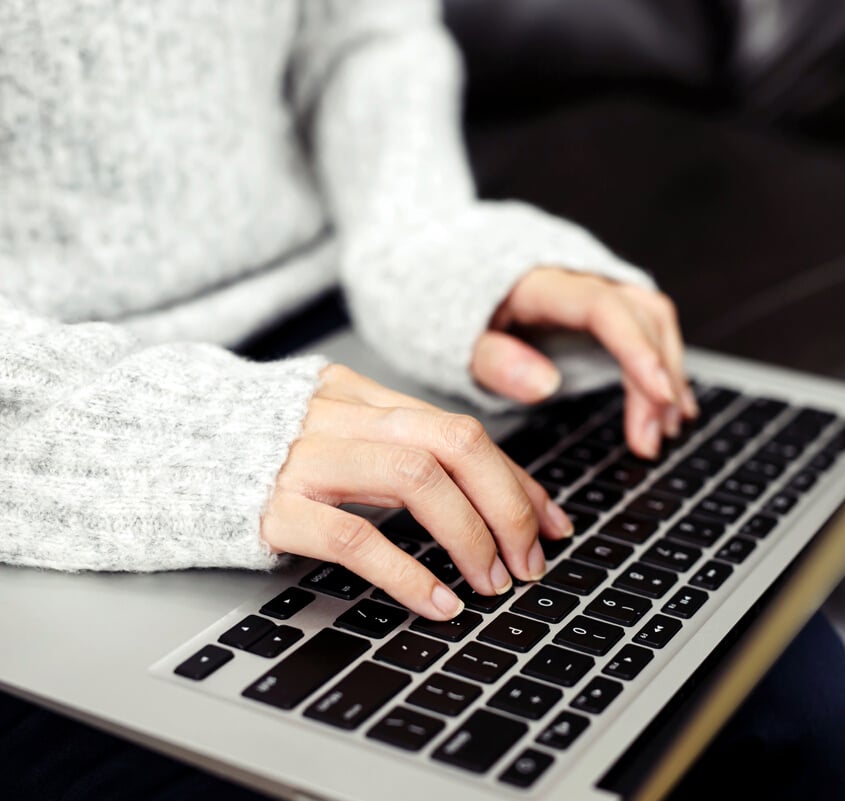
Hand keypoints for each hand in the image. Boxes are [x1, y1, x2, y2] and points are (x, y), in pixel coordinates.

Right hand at [261, 364, 574, 619]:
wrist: (141, 446)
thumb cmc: (242, 447)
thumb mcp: (323, 426)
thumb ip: (388, 444)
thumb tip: (475, 492)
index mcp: (356, 394)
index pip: (460, 429)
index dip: (516, 480)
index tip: (552, 521)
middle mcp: (336, 416)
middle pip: (453, 443)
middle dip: (509, 504)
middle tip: (532, 559)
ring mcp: (301, 457)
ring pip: (415, 480)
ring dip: (471, 535)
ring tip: (493, 582)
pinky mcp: (269, 506)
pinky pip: (354, 537)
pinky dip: (408, 573)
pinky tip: (438, 603)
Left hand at [470, 268, 699, 458]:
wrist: (448, 273)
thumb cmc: (454, 313)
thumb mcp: (456, 343)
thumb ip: (496, 361)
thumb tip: (545, 385)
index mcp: (542, 282)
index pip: (605, 309)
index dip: (638, 350)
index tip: (660, 395)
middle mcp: (581, 275)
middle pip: (642, 317)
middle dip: (657, 379)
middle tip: (651, 440)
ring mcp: (599, 285)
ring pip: (655, 320)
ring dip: (668, 375)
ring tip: (666, 430)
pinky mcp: (606, 303)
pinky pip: (649, 326)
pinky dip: (663, 366)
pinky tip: (670, 406)